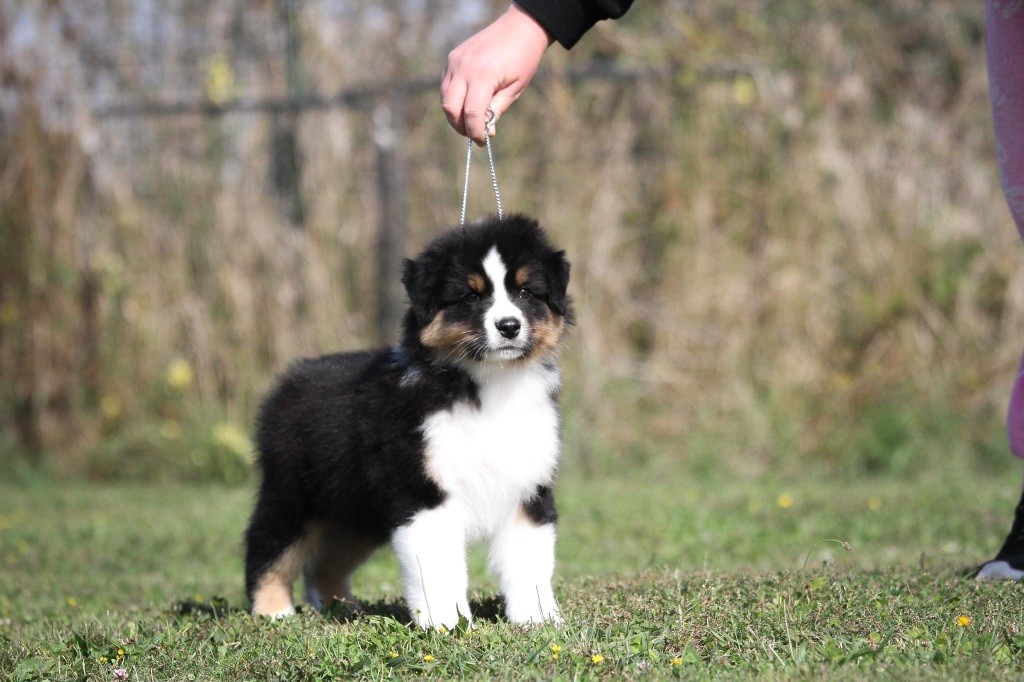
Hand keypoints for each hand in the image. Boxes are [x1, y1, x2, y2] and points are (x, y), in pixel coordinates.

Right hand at [441, 3, 552, 143]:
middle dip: (460, 126)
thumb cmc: (523, 59)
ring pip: (445, 98)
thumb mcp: (515, 89)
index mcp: (483, 75)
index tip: (482, 142)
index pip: (471, 113)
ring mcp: (455, 62)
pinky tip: (467, 104)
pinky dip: (453, 99)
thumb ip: (497, 110)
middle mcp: (464, 68)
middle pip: (451, 108)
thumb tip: (485, 131)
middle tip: (474, 134)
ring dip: (455, 114)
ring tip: (471, 121)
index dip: (475, 132)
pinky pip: (446, 85)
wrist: (519, 28)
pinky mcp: (452, 58)